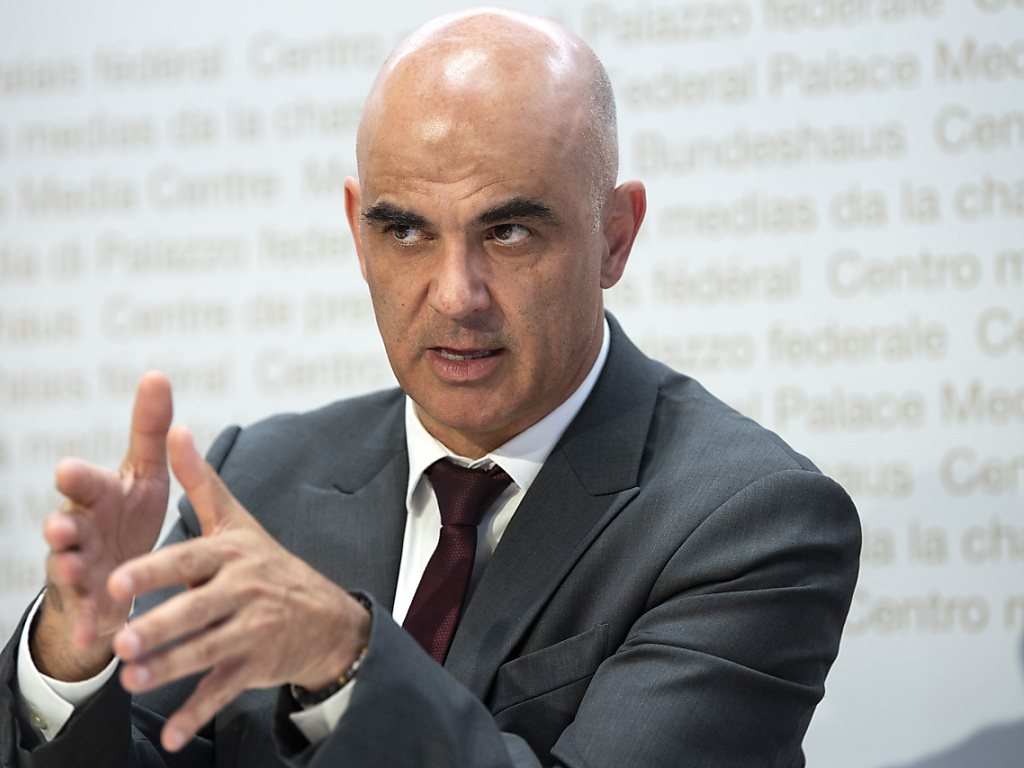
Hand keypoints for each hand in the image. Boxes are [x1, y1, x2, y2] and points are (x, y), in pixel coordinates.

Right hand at [32, 372, 172, 680]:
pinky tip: (91, 635)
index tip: (68, 470)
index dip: (78, 477)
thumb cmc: (127, 512)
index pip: (85, 482)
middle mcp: (80, 528)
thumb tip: (157, 374)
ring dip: (69, 568)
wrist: (117, 572)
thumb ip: (149, 430)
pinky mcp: (86, 603)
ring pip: (67, 566)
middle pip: (66, 523)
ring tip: (74, 569)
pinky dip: (88, 623)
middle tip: (60, 525)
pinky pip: (84, 614)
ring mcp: (78, 566)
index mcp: (98, 496)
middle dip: (61, 524)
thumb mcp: (143, 473)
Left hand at [108, 425, 370, 752]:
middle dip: (160, 627)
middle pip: (197, 610)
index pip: (189, 561)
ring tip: (132, 680)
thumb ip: (201, 481)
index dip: (154, 571)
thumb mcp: (239, 521)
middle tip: (123, 641)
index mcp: (232, 554)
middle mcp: (244, 591)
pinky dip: (199, 712)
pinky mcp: (256, 665)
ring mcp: (252, 630)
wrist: (328, 616)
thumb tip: (177, 429)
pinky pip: (225, 690)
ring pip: (206, 651)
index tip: (117, 580)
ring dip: (170, 668)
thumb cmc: (271, 565)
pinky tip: (174, 733)